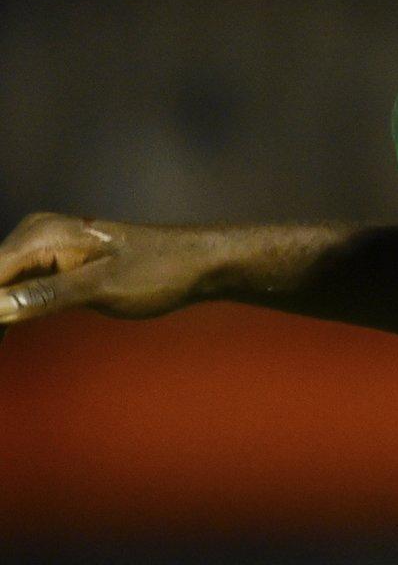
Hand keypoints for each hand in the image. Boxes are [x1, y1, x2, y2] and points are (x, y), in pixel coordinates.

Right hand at [0, 213, 227, 330]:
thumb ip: (43, 297)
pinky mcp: (55, 262)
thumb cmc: (158, 272)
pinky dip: (7, 311)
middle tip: (1, 344)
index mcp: (41, 235)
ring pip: (0, 286)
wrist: (197, 262)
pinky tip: (4, 336)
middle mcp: (35, 235)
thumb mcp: (100, 287)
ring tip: (2, 344)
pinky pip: (16, 287)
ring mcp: (44, 248)